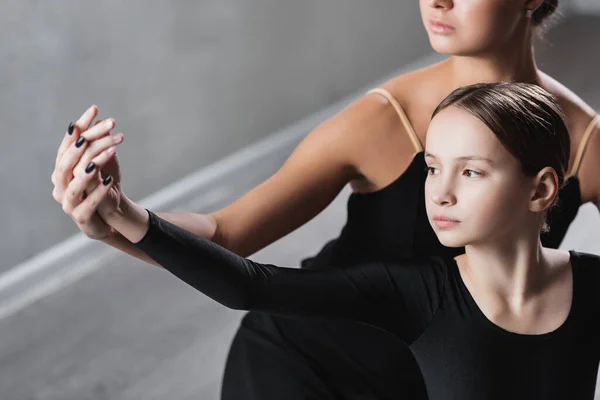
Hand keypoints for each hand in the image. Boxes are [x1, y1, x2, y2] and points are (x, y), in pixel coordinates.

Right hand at [52, 105, 123, 238]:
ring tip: (108, 153)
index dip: (79, 127)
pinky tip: (110, 181)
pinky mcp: (81, 218)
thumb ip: (99, 147)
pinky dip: (98, 191)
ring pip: (73, 184)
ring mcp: (69, 203)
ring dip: (89, 168)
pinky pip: (88, 204)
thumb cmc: (103, 190)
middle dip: (81, 145)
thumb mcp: (102, 166)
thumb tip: (103, 121)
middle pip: (65, 163)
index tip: (94, 109)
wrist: (108, 220)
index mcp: (63, 171)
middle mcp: (60, 186)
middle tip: (97, 130)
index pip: (67, 144)